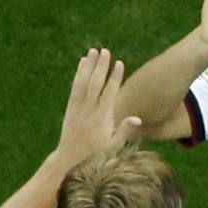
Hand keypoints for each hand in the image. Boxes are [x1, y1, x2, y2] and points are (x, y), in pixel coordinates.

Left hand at [56, 49, 140, 164]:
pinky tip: (82, 63)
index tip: (119, 63)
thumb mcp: (113, 145)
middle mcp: (88, 110)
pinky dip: (79, 74)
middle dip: (101, 66)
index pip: (109, 93)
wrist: (69, 157)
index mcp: (101, 118)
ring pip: (83, 82)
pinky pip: (75, 87)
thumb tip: (137, 118)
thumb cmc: (96, 153)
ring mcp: (77, 107)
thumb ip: (124, 130)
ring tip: (94, 51)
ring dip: (89, 65)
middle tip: (106, 51)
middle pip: (95, 83)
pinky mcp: (70, 106)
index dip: (114, 77)